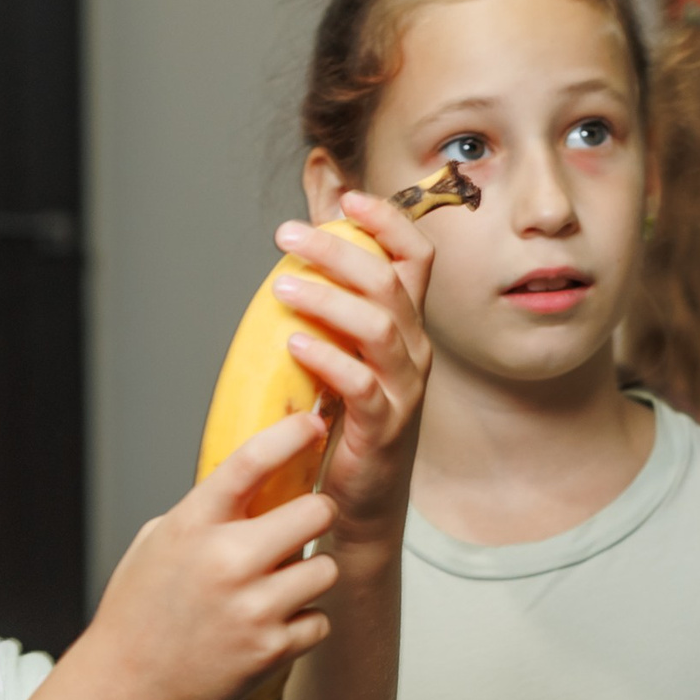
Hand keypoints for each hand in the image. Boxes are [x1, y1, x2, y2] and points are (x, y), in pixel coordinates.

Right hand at [86, 416, 342, 699]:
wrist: (126, 686)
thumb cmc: (139, 613)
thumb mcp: (157, 543)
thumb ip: (204, 512)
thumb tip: (251, 479)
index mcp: (193, 526)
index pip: (251, 460)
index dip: (290, 433)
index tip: (312, 422)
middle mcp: (226, 561)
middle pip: (316, 511)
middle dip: (315, 514)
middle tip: (301, 527)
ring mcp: (252, 607)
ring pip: (326, 568)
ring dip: (311, 574)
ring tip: (280, 586)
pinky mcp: (270, 649)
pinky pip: (320, 620)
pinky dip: (304, 623)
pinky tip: (274, 625)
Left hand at [269, 189, 435, 549]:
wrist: (364, 503)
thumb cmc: (349, 423)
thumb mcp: (346, 352)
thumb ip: (333, 301)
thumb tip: (302, 242)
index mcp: (409, 328)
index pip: (417, 258)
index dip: (389, 221)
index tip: (348, 197)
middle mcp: (415, 353)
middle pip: (390, 282)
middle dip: (339, 250)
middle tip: (287, 236)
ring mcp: (404, 391)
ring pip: (380, 327)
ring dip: (329, 300)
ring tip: (282, 287)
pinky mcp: (383, 429)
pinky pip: (361, 385)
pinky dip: (328, 359)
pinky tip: (294, 343)